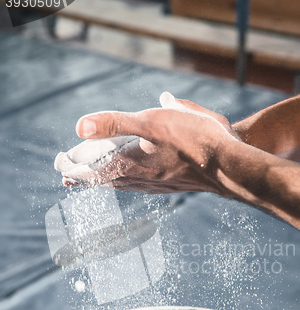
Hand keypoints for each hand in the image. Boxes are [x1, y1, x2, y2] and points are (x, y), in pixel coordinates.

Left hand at [62, 92, 239, 195]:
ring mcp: (157, 184)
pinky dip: (124, 185)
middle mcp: (142, 178)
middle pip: (105, 180)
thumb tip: (80, 126)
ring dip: (103, 183)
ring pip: (122, 185)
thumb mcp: (153, 122)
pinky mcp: (171, 185)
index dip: (76, 167)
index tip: (60, 165)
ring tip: (92, 182)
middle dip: (85, 178)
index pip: (94, 168)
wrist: (230, 166)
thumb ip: (115, 124)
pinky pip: (139, 187)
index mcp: (133, 162)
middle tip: (68, 177)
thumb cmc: (195, 140)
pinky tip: (130, 184)